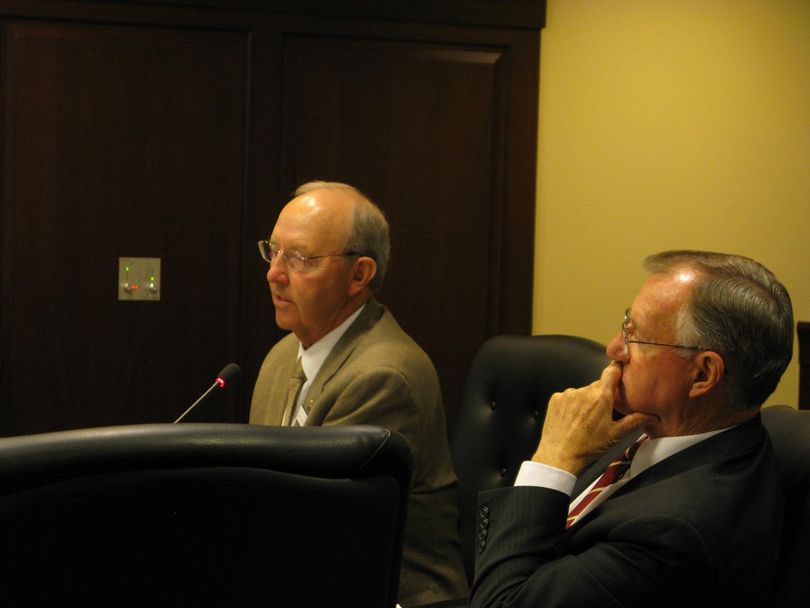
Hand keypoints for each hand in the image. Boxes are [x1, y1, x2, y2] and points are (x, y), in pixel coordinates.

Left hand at [531, 362, 654, 474]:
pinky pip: (568, 396)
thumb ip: (635, 421)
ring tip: (585, 420)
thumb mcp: (616, 435)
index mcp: (601, 397)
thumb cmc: (587, 447)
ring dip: (586, 400)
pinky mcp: (555, 399)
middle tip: (603, 413)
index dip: (617, 371)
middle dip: (602, 395)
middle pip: (598, 385)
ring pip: (582, 391)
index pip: (612, 371)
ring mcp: (567, 394)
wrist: (560, 456)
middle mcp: (583, 391)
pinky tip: (572, 419)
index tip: (620, 375)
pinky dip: (571, 404)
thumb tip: (651, 416)